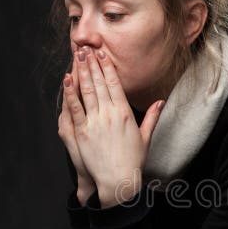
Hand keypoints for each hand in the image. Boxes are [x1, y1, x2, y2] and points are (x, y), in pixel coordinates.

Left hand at [63, 45, 163, 207]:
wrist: (118, 180)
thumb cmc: (132, 161)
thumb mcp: (145, 137)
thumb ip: (151, 117)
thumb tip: (160, 102)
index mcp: (125, 113)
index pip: (114, 84)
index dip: (107, 67)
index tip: (102, 54)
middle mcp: (110, 114)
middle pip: (99, 83)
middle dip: (92, 64)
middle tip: (86, 48)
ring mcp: (95, 122)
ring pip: (86, 91)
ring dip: (81, 72)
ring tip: (78, 56)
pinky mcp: (82, 132)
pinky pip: (74, 107)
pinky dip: (70, 92)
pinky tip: (68, 79)